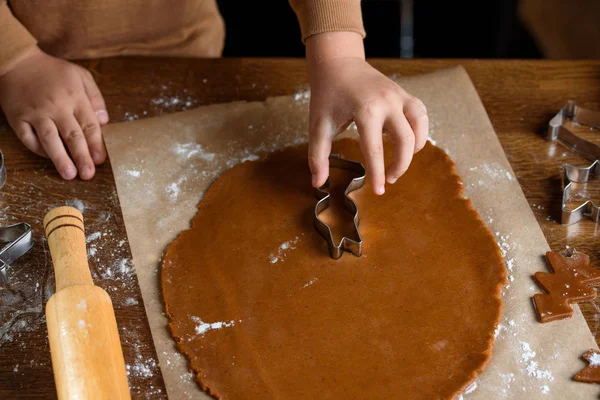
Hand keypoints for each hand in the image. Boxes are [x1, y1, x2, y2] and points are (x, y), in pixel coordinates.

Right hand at [0, 47, 108, 179]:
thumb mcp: (81, 76)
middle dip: (82, 157)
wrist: (18, 62)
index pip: (89, 126)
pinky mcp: (18, 118)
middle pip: (72, 136)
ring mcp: (36, 113)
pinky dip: (39, 150)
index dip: (96, 145)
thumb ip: (95, 97)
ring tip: (69, 175)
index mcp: (75, 97)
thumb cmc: (53, 71)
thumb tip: (104, 121)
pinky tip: (49, 159)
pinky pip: (29, 138)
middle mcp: (56, 107)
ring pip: (50, 140)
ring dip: (61, 159)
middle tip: (88, 174)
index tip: (100, 160)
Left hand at [306, 32, 427, 194]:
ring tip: (400, 162)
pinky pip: (420, 115)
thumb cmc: (327, 95)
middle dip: (400, 165)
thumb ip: (318, 155)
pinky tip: (407, 142)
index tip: (378, 191)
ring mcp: (399, 96)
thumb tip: (318, 183)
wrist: (338, 63)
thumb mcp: (318, 125)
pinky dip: (419, 131)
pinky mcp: (404, 94)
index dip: (377, 174)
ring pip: (420, 127)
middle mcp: (387, 102)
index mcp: (365, 111)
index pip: (375, 150)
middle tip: (388, 179)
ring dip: (414, 149)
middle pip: (406, 141)